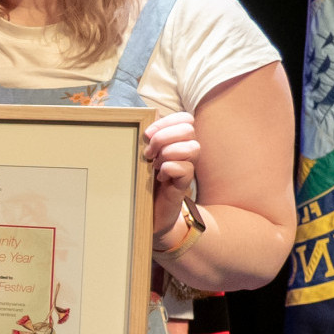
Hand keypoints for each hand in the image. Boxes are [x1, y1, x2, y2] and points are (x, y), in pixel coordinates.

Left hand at [142, 111, 200, 244]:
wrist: (150, 213)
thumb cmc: (145, 181)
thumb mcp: (143, 157)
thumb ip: (148, 139)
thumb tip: (142, 120)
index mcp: (177, 141)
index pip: (185, 119)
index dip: (167, 122)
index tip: (147, 134)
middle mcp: (186, 152)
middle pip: (189, 129)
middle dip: (164, 137)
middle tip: (149, 153)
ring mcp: (187, 168)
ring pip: (192, 147)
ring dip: (168, 153)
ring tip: (154, 165)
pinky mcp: (184, 186)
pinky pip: (185, 169)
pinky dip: (169, 169)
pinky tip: (159, 178)